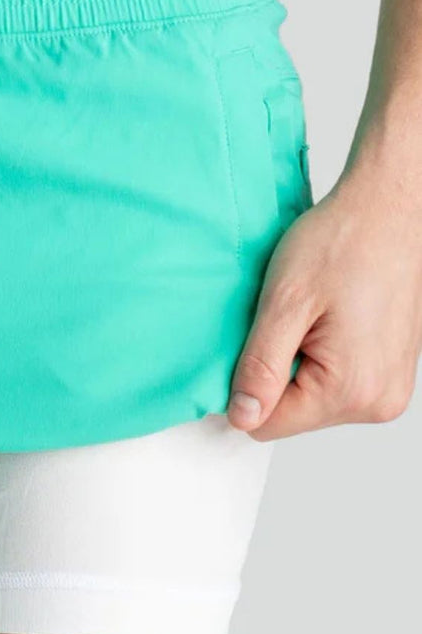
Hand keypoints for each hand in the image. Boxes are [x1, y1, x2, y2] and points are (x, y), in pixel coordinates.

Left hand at [227, 167, 421, 439]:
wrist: (392, 208)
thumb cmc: (344, 241)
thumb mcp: (284, 303)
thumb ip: (260, 367)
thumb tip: (242, 418)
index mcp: (351, 390)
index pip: (267, 425)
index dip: (242, 389)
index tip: (247, 346)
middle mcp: (378, 400)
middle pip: (291, 416)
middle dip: (272, 374)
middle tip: (284, 322)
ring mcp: (388, 387)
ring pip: (310, 400)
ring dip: (295, 363)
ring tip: (306, 317)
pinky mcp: (389, 371)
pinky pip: (333, 381)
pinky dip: (316, 356)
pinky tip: (323, 319)